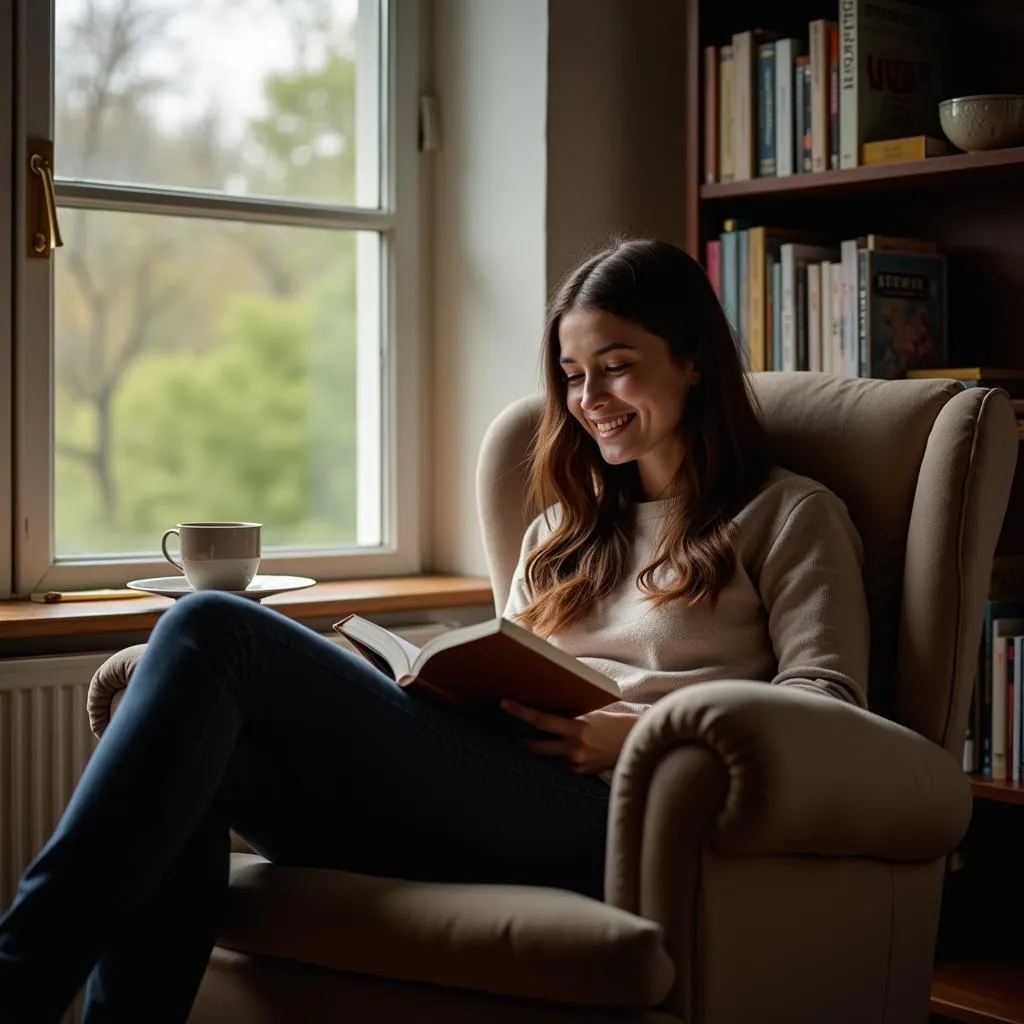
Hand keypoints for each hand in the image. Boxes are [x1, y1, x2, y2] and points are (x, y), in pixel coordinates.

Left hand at [499, 699, 641, 774]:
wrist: (638, 743)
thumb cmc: (616, 724)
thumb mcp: (592, 715)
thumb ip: (571, 718)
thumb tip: (548, 715)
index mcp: (579, 728)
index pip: (542, 721)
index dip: (521, 712)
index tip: (504, 704)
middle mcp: (576, 748)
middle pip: (538, 747)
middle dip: (523, 742)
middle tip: (514, 735)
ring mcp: (578, 764)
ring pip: (550, 758)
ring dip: (545, 750)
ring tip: (548, 741)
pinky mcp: (582, 774)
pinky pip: (563, 765)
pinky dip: (562, 758)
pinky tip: (572, 751)